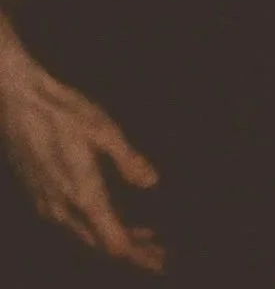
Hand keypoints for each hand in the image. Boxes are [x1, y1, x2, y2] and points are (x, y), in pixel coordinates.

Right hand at [0, 33, 162, 270]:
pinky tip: (113, 218)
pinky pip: (72, 226)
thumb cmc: (65, 113)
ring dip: (114, 241)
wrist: (19, 105)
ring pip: (85, 237)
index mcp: (82, 196)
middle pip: (99, 246)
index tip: (162, 262)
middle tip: (160, 254)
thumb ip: (129, 161)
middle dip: (132, 253)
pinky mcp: (40, 197)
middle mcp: (62, 210)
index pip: (113, 241)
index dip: (139, 256)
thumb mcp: (106, 131)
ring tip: (146, 238)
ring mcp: (47, 205)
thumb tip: (153, 183)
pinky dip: (97, 229)